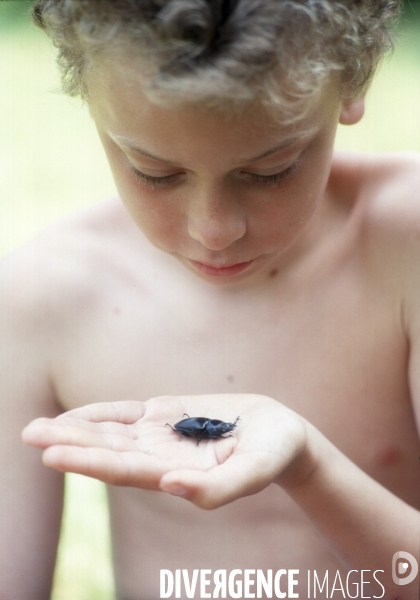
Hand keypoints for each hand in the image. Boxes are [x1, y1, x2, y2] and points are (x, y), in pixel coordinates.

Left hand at [22, 394, 310, 507]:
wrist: (277, 432)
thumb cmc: (270, 455)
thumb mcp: (253, 472)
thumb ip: (216, 488)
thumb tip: (170, 488)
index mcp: (178, 475)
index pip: (126, 470)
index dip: (90, 461)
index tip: (53, 454)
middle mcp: (161, 458)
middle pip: (108, 451)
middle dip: (69, 444)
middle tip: (30, 435)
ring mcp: (161, 436)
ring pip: (111, 433)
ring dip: (75, 430)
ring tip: (38, 428)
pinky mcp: (167, 415)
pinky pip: (126, 414)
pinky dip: (100, 414)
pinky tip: (75, 416)